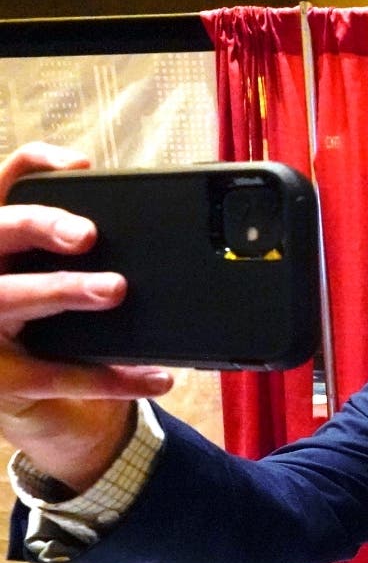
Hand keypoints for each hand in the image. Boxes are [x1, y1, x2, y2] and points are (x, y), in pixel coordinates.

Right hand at [0, 142, 172, 490]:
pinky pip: (58, 375)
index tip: (81, 164)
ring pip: (11, 298)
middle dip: (39, 225)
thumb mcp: (50, 277)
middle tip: (87, 233)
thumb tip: (152, 224)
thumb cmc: (43, 321)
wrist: (22, 399)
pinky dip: (112, 377)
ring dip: (63, 289)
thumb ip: (76, 249)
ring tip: (115, 288)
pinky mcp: (4, 380)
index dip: (34, 166)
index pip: (1, 186)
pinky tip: (158, 377)